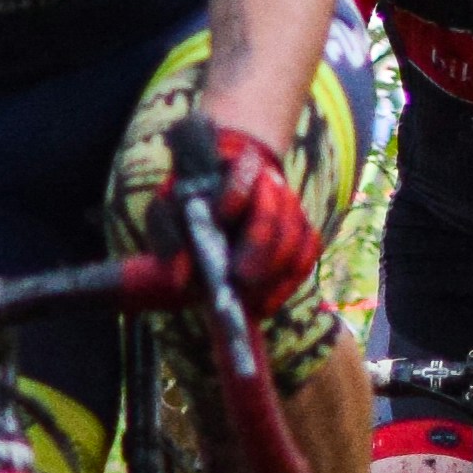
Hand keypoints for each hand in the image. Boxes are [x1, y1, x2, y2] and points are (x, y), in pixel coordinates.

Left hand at [151, 119, 319, 313]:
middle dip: (260, 245)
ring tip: (246, 301)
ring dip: (273, 272)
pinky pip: (306, 259)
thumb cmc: (187, 211)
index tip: (223, 216)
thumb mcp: (166, 215)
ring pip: (297, 237)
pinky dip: (286, 286)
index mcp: (235, 165)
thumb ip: (168, 237)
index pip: (246, 169)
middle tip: (239, 279)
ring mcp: (292, 210)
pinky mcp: (303, 236)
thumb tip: (180, 277)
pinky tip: (262, 307)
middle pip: (276, 209)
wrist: (211, 215)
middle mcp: (271, 183)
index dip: (238, 191)